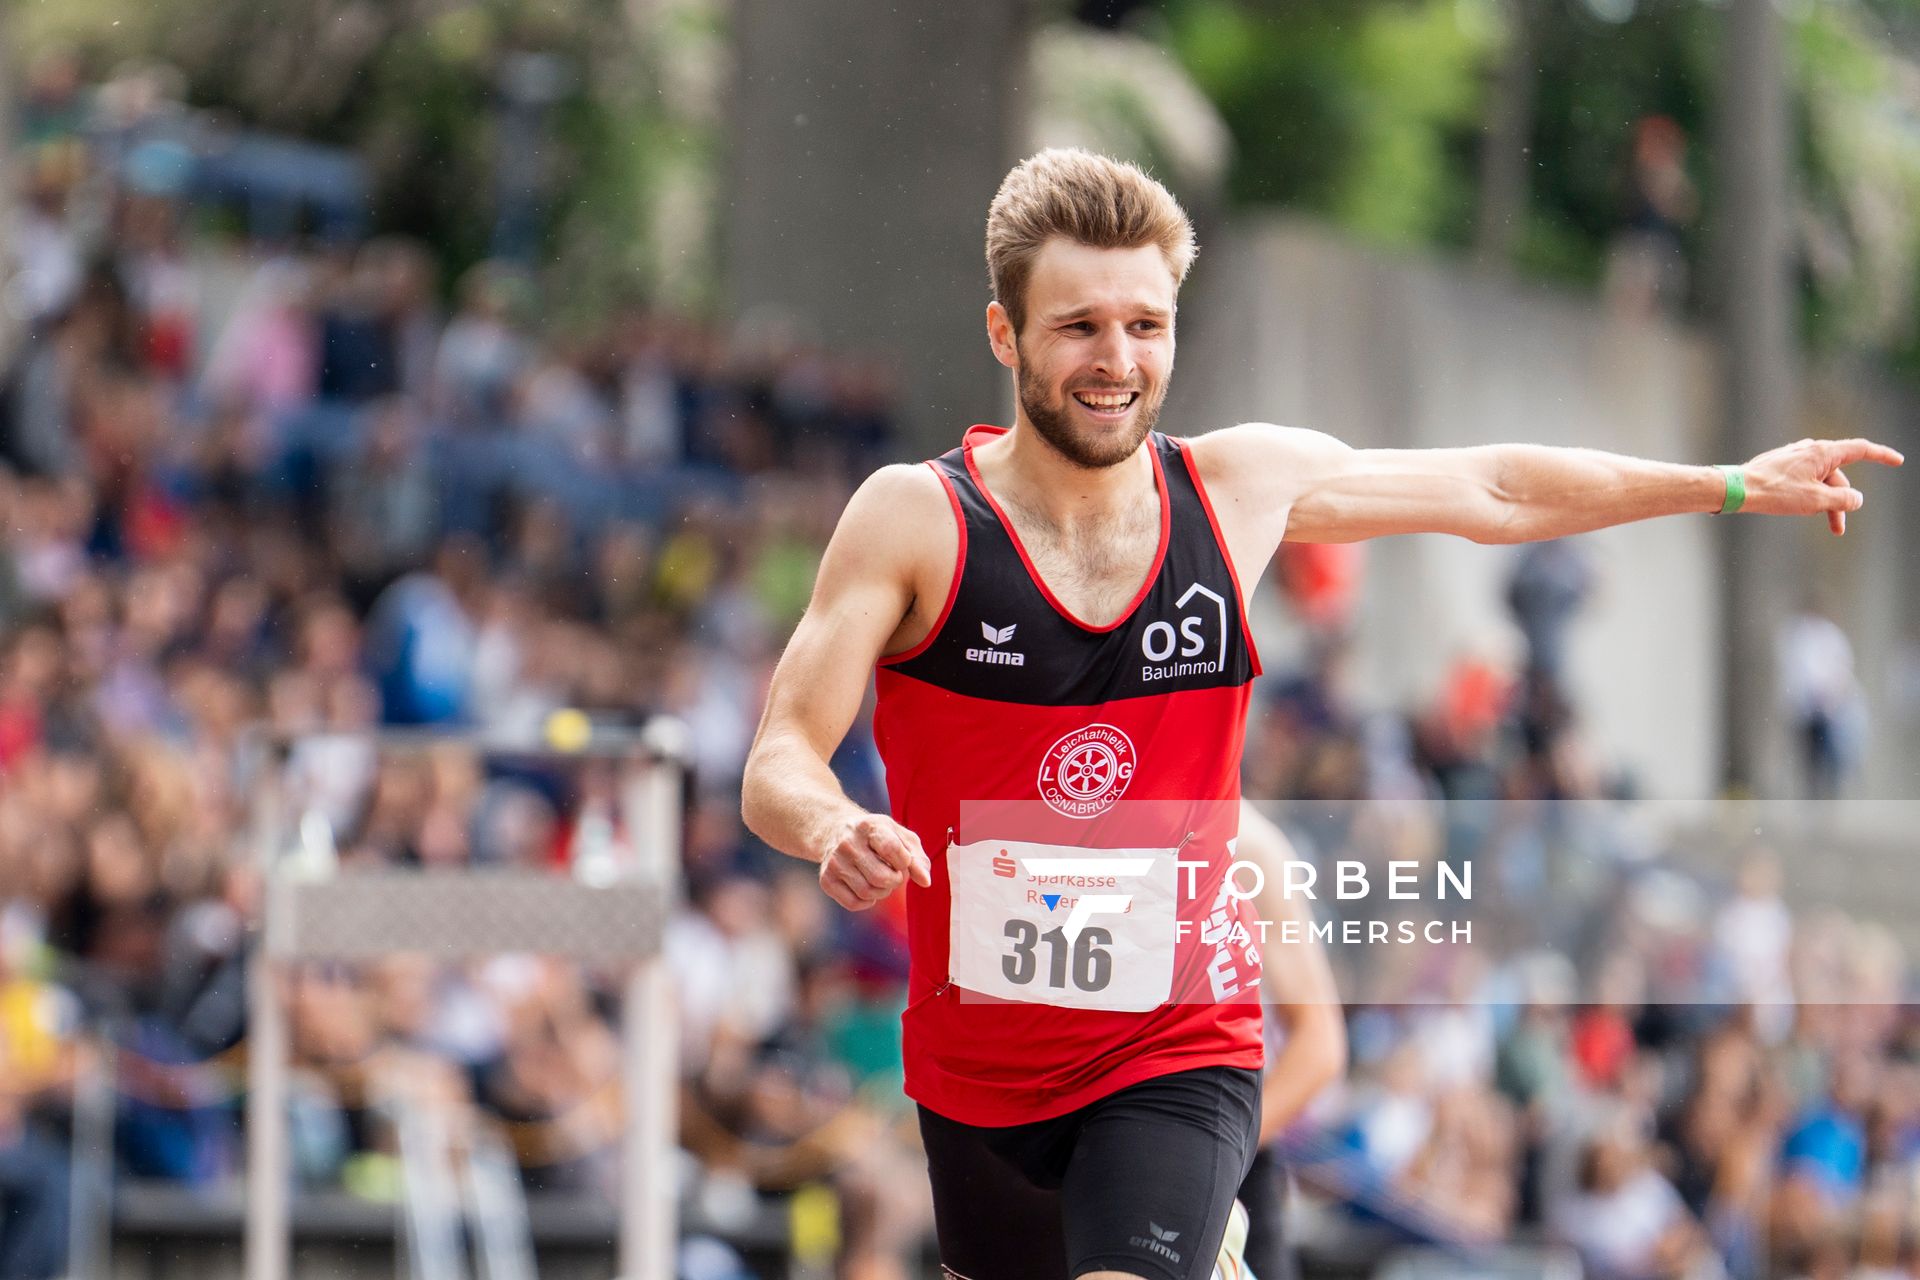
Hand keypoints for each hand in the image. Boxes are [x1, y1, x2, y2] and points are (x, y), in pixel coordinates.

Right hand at [817, 813, 931, 910]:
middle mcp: (847, 843)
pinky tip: (866, 887)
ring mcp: (834, 862)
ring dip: (882, 892)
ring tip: (880, 880)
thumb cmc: (877, 836)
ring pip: (868, 893)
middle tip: (893, 874)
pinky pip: (854, 904)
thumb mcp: (900, 837)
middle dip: (895, 881)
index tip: (902, 859)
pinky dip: (867, 902)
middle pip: (881, 878)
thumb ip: (917, 858)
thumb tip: (925, 882)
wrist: (836, 831)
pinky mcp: (826, 879)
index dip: (904, 862)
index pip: (893, 851)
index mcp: (869, 826)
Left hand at [1739, 437, 1902, 535]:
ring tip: (1821, 524)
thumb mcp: (1816, 500)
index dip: (1881, 455)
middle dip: (1841, 502)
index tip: (1897, 461)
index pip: (1861, 449)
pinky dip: (1809, 495)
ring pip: (1821, 481)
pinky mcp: (1782, 466)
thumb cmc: (1775, 492)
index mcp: (1823, 452)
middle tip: (1838, 529)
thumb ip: (1843, 499)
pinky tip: (1798, 507)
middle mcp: (1810, 450)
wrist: (1737, 489)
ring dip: (1824, 502)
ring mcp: (1795, 457)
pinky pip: (1805, 481)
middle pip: (1838, 477)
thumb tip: (1856, 499)